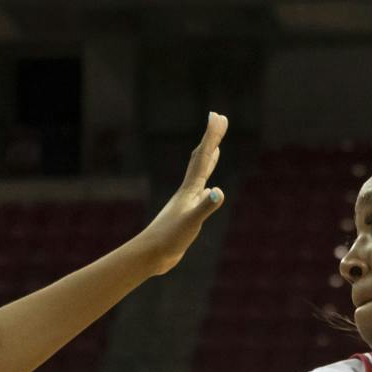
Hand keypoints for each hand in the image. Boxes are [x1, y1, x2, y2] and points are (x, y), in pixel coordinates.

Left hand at [132, 113, 228, 274]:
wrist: (151, 255)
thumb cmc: (169, 238)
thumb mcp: (192, 222)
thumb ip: (206, 207)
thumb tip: (219, 191)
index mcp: (190, 189)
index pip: (203, 157)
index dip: (212, 136)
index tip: (219, 116)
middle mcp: (188, 191)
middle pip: (201, 158)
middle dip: (212, 139)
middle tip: (220, 120)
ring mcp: (187, 202)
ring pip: (200, 174)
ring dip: (209, 158)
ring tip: (216, 147)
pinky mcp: (186, 214)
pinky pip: (200, 192)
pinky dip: (206, 184)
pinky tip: (208, 187)